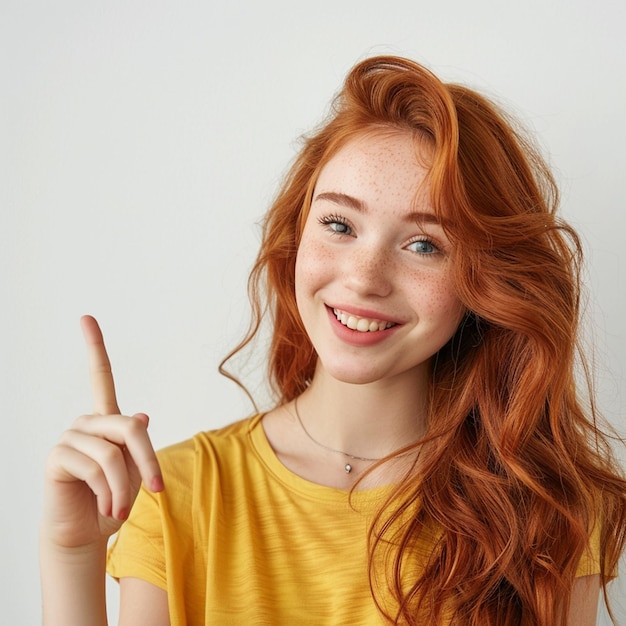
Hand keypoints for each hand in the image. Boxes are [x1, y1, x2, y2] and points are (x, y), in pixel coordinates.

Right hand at [42, 316, 163, 549]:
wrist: (87, 535)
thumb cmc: (114, 501)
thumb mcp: (137, 472)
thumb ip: (138, 444)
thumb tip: (142, 415)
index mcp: (106, 420)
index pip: (101, 377)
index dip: (94, 347)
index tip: (85, 318)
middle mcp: (86, 423)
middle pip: (131, 427)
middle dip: (149, 461)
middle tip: (158, 490)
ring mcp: (70, 437)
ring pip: (114, 454)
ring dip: (126, 488)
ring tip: (120, 508)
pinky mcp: (59, 456)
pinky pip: (97, 468)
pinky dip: (110, 493)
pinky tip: (104, 506)